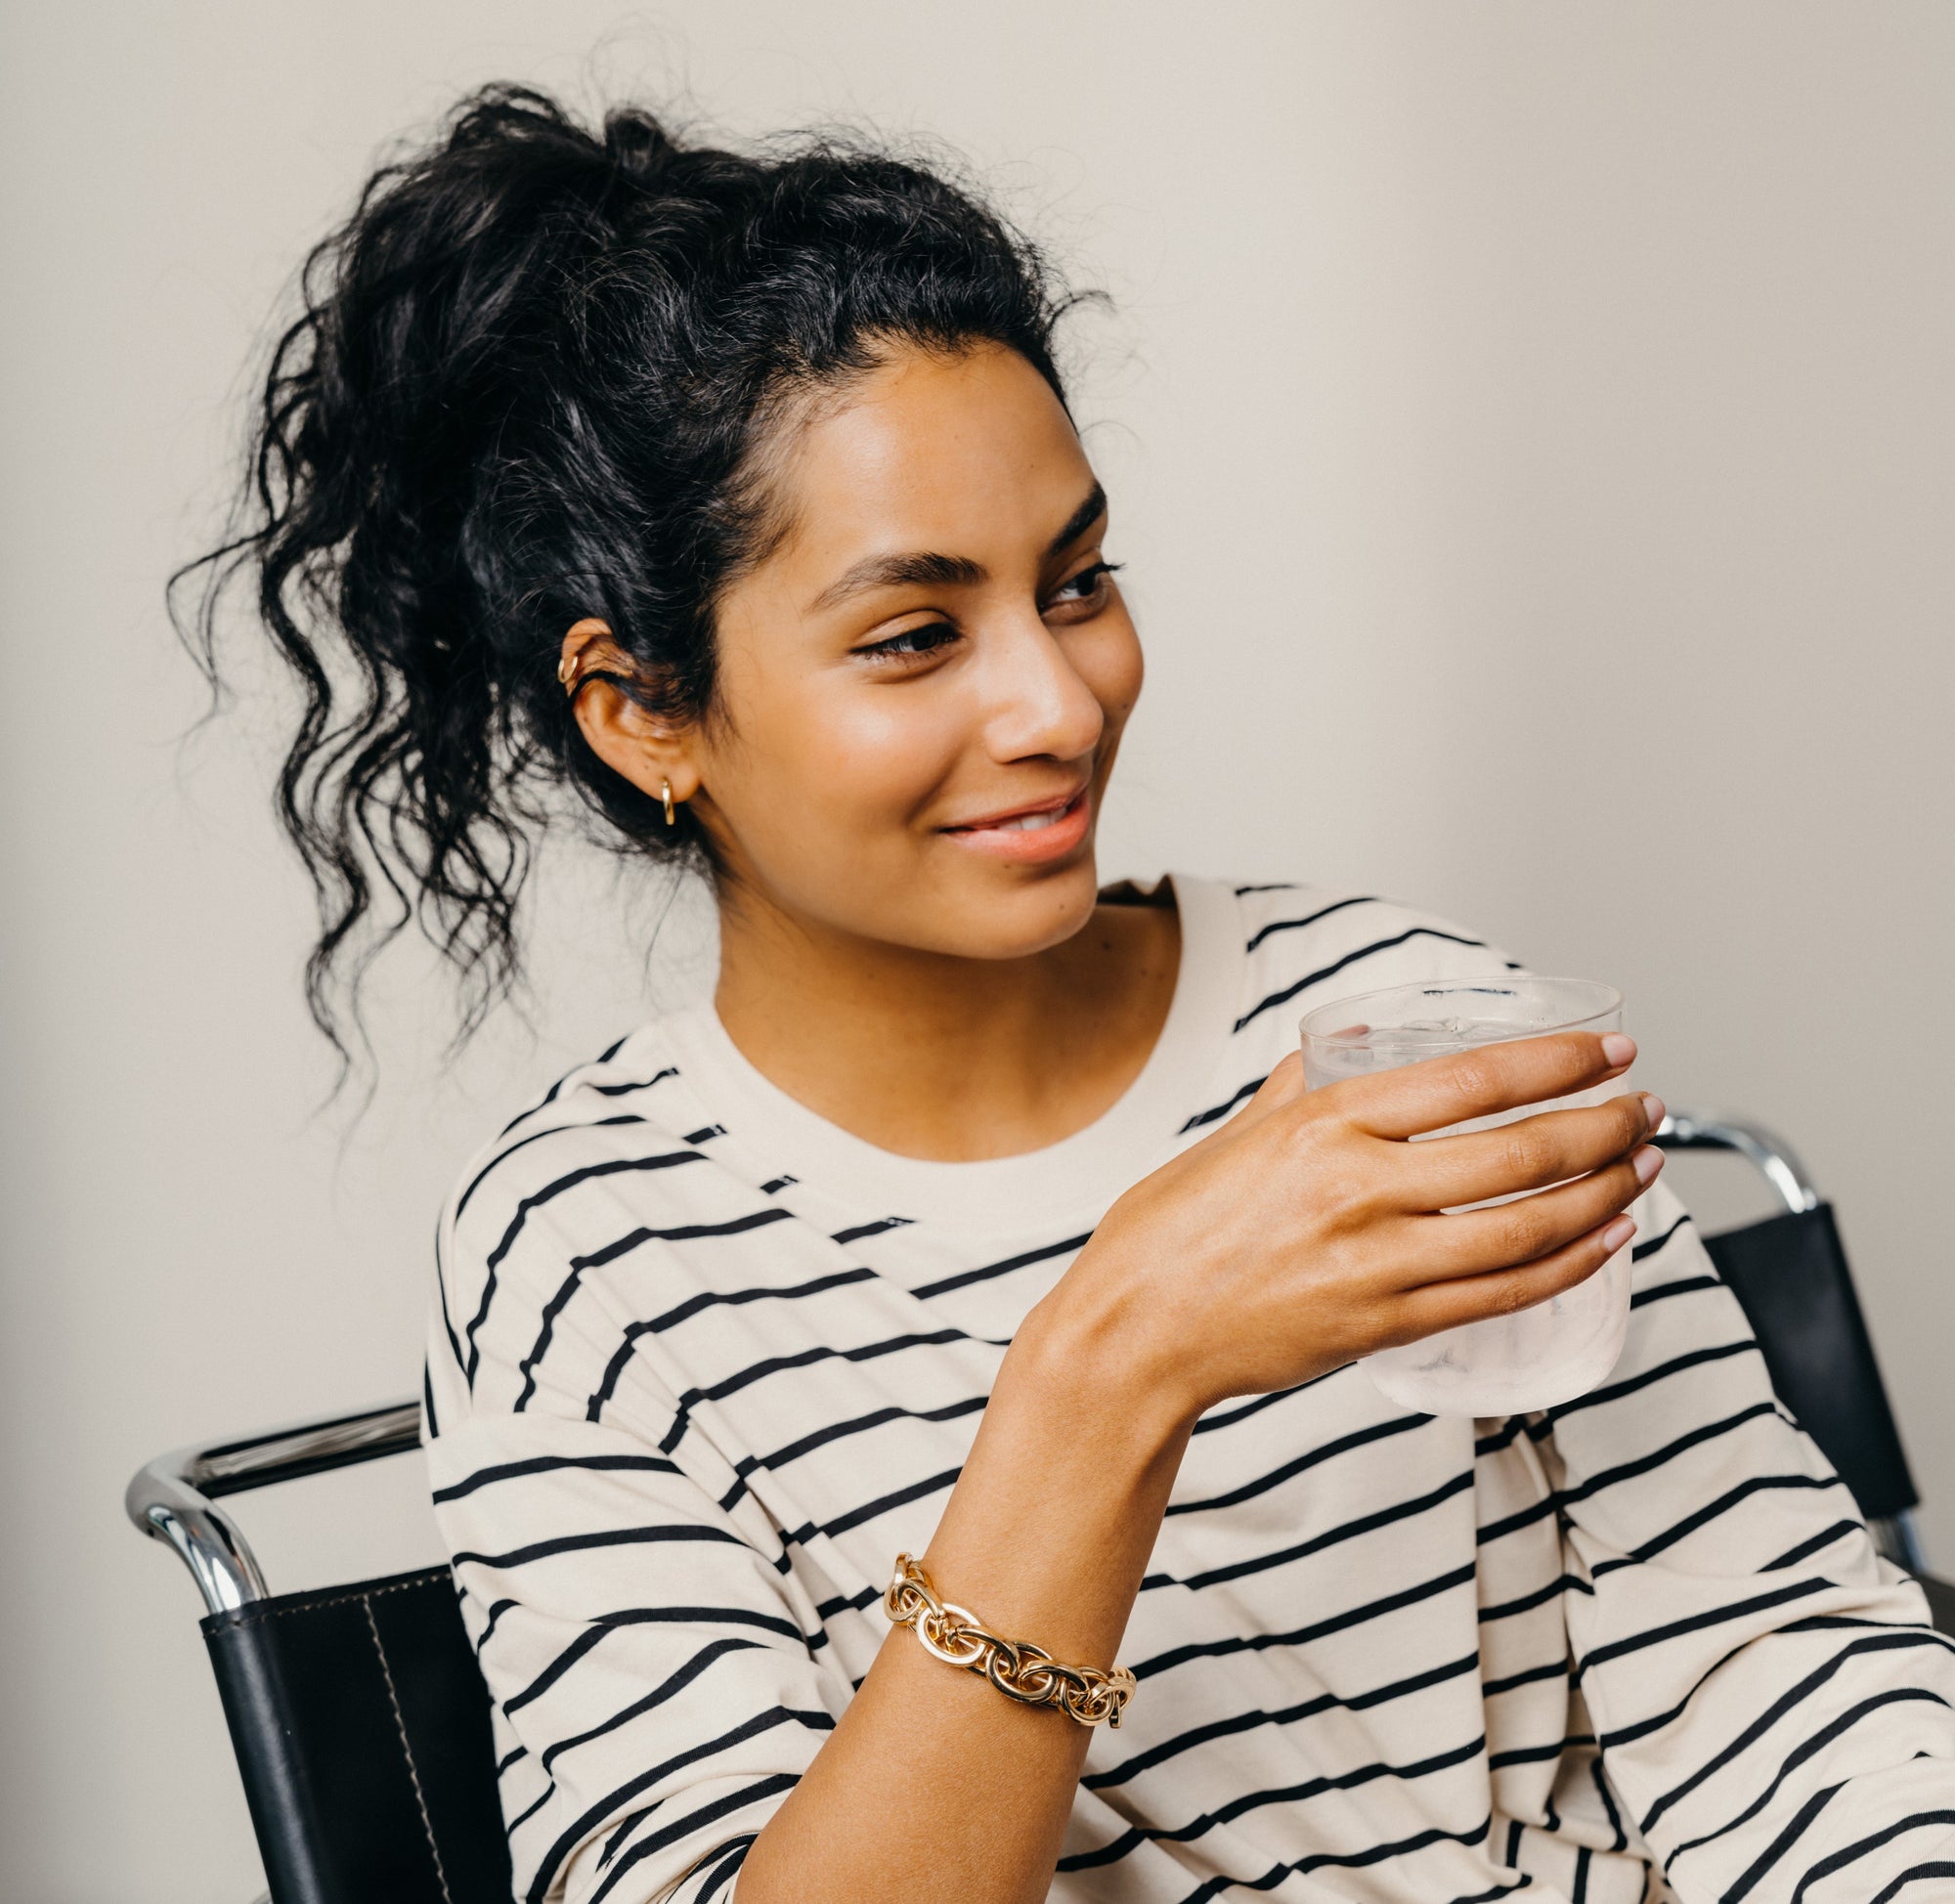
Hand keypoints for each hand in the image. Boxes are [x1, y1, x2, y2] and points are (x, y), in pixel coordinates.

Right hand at [1038, 1032, 1662, 1422]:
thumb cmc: (1170, 1232)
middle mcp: (1358, 1188)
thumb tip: (1351, 1047)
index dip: (1557, 1062)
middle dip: (1602, 1124)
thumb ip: (1303, 1088)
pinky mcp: (1386, 1325)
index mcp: (1322, 1124)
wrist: (1135, 1332)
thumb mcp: (1235, 1134)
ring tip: (1642, 1166)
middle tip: (1643, 1106)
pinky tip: (1604, 1238)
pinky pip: (1503, 1293)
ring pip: (1527, 1226)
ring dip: (1605, 1193)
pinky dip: (1568, 1264)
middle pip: (1520, 1152)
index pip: (1472, 1081)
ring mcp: (1377, 1263)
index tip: (1608, 1049)